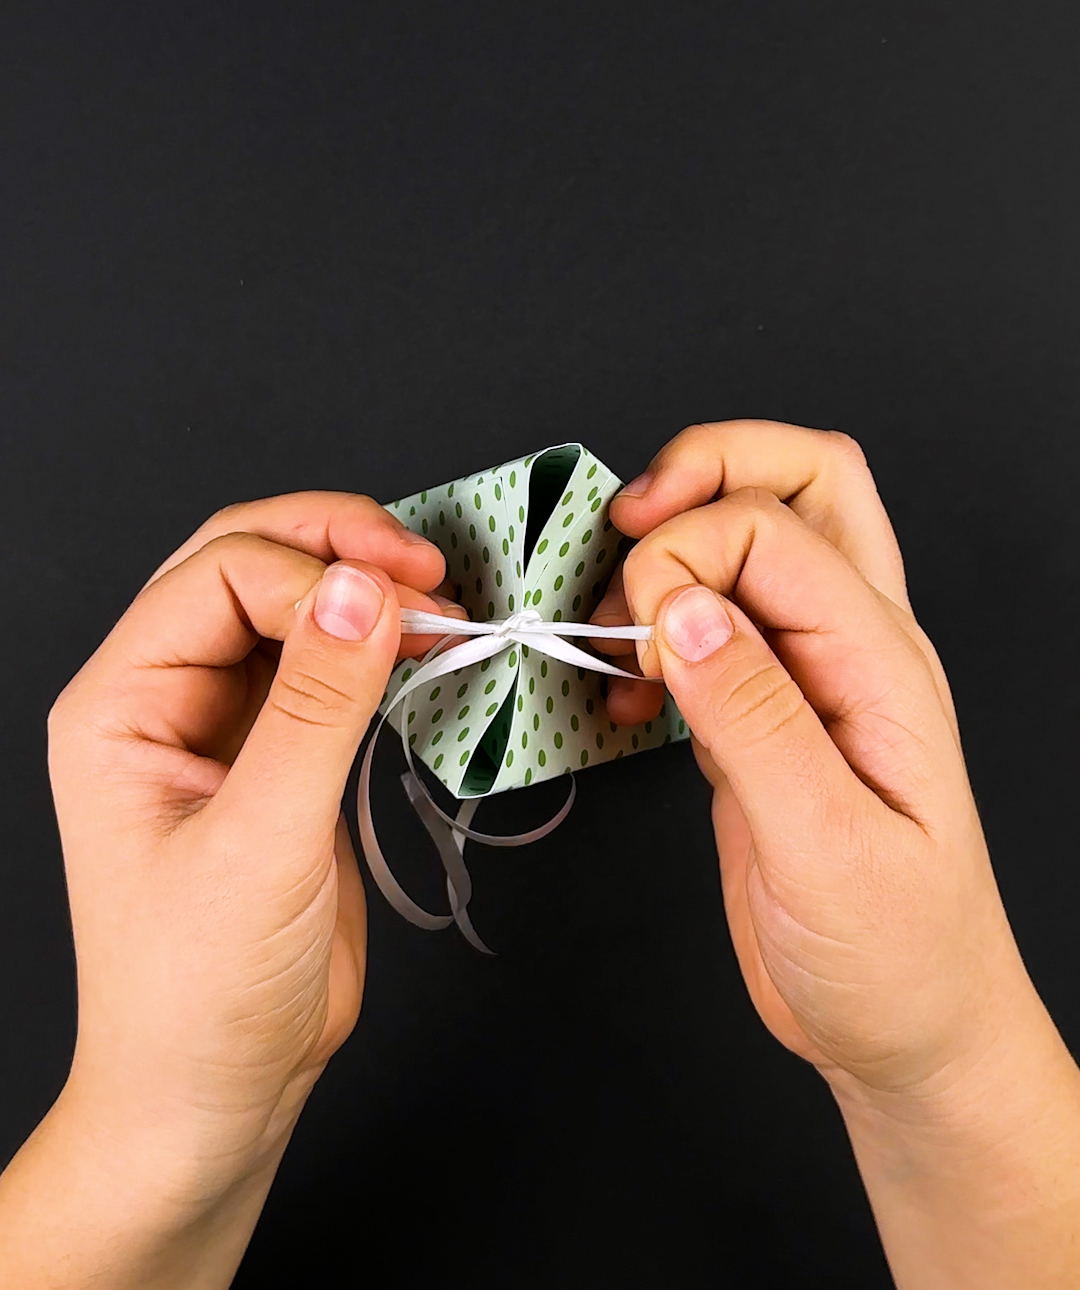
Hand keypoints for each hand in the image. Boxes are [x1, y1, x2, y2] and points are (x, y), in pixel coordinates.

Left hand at [0, 492, 461, 1287]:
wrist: (214, 1093)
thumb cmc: (199, 993)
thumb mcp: (260, 844)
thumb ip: (315, 708)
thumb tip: (363, 588)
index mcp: (122, 705)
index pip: (221, 578)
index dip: (317, 575)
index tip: (408, 608)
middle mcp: (166, 698)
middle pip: (248, 565)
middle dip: (338, 547)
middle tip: (427, 568)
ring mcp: (226, 725)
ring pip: (292, 609)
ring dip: (365, 592)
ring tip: (440, 606)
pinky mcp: (282, 757)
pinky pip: (328, 668)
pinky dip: (379, 647)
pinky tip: (422, 650)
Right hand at [600, 422, 1079, 1286]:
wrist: (910, 1032)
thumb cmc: (897, 958)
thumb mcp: (827, 849)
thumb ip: (755, 719)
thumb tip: (683, 607)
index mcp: (880, 664)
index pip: (774, 532)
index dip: (687, 551)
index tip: (636, 624)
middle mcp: (850, 650)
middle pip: (798, 484)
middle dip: (703, 474)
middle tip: (627, 528)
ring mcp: (809, 678)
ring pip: (753, 544)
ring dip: (672, 549)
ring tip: (613, 628)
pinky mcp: (766, 717)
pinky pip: (711, 626)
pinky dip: (655, 628)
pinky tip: (626, 693)